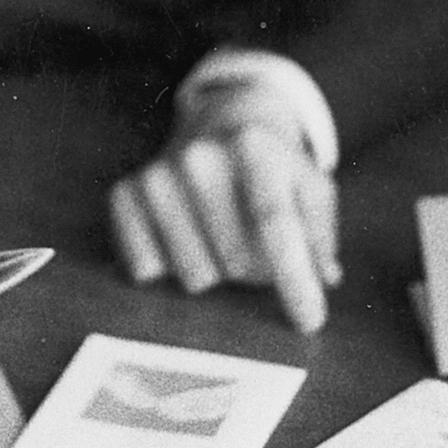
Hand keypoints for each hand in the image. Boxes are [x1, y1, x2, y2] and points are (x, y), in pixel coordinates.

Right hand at [108, 77, 340, 332]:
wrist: (221, 126)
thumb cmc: (274, 172)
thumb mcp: (311, 188)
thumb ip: (320, 233)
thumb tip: (322, 274)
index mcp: (253, 145)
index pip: (274, 223)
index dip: (294, 278)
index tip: (310, 322)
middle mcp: (200, 155)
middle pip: (236, 261)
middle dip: (254, 270)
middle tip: (254, 243)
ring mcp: (157, 174)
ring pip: (195, 277)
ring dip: (215, 271)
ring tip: (219, 236)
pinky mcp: (124, 195)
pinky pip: (148, 269)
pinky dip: (169, 268)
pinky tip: (181, 236)